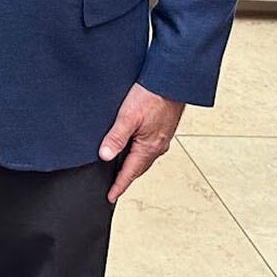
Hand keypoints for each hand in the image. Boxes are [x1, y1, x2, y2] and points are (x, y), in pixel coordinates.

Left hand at [99, 83, 184, 202]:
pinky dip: (139, 153)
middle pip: (138, 168)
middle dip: (126, 178)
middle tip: (114, 187)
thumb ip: (116, 137)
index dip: (119, 185)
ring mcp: (161, 138)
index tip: (111, 197)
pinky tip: (133, 148)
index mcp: (149, 147)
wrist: (172, 80)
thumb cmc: (152, 95)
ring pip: (144, 158)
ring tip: (121, 171)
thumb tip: (105, 156)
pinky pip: (148, 148)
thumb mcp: (128, 116)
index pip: (130, 172)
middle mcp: (158, 146)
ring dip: (132, 165)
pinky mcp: (163, 129)